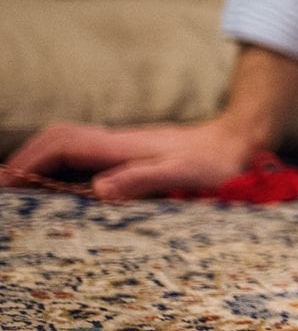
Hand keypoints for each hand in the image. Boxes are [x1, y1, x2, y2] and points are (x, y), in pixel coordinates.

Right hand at [2, 118, 256, 200]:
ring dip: (39, 161)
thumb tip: (98, 191)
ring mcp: (122, 147)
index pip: (62, 145)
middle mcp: (116, 142)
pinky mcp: (130, 155)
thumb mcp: (184, 175)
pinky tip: (56, 188)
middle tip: (2, 187)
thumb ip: (143, 179)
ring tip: (17, 190)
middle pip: (57, 139)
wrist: (239, 142)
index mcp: (121, 146)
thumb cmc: (215, 163)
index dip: (29, 161)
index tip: (5, 183)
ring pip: (68, 146)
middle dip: (24, 158)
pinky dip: (60, 168)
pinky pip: (83, 157)